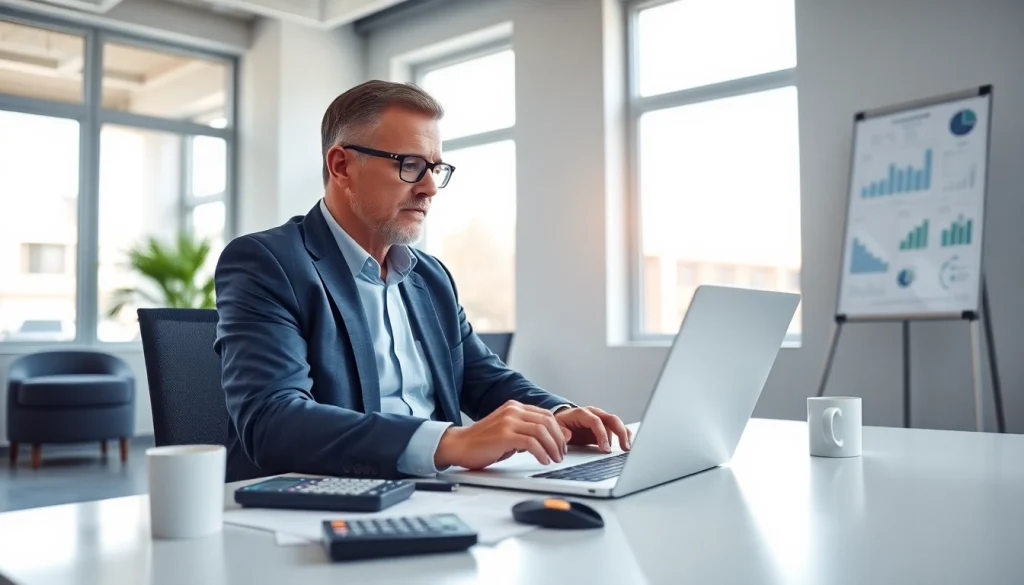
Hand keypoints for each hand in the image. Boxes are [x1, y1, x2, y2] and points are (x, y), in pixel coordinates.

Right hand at [434, 400, 571, 469]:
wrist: (459, 445)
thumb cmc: (483, 442)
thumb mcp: (510, 434)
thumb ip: (531, 433)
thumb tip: (559, 436)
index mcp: (515, 407)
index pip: (546, 415)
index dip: (558, 430)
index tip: (562, 445)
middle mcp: (513, 411)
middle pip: (547, 421)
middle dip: (558, 439)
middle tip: (561, 454)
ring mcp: (508, 421)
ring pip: (541, 430)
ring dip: (552, 446)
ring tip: (554, 459)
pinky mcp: (504, 435)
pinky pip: (530, 442)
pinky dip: (541, 452)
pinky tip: (543, 460)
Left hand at [554, 406, 631, 453]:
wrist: (563, 421)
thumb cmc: (561, 424)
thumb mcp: (557, 428)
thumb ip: (562, 432)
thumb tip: (568, 436)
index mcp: (582, 413)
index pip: (596, 422)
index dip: (602, 435)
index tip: (606, 449)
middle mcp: (594, 413)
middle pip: (611, 419)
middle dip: (619, 433)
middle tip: (624, 447)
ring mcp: (601, 418)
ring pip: (616, 423)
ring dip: (624, 435)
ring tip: (627, 448)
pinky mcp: (605, 425)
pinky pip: (617, 428)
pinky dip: (624, 435)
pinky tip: (628, 444)